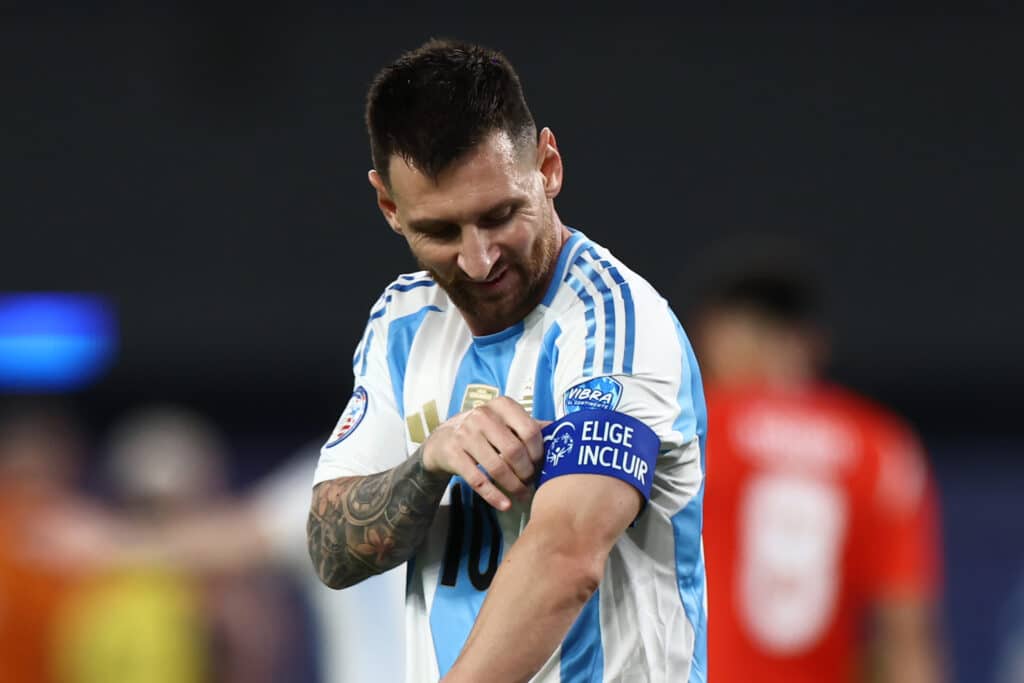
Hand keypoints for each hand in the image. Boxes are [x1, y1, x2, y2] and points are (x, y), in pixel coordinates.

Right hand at [421, 396, 544, 510]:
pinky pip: (478, 480)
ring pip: (497, 468)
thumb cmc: (483, 431)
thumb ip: (530, 426)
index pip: (529, 430)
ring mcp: (465, 434)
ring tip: (522, 494)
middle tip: (531, 482)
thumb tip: (562, 432)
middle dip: (526, 472)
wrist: (442, 440)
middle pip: (514, 451)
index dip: (539, 452)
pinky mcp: (453, 454)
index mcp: (501, 405)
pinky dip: (494, 496)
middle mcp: (481, 415)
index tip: (541, 465)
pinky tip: (505, 504)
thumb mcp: (504, 421)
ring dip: (513, 486)